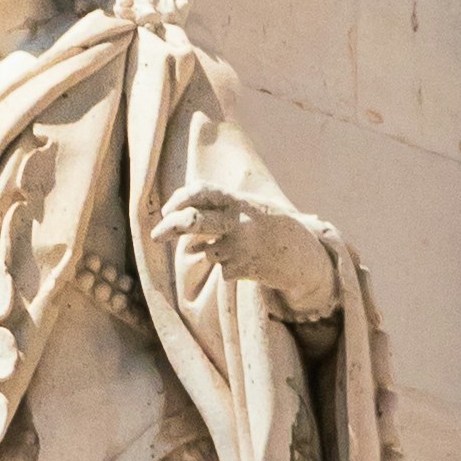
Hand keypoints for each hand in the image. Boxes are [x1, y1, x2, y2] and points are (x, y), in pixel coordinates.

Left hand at [156, 184, 335, 323]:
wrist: (305, 256)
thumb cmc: (275, 227)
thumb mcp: (253, 207)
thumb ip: (223, 207)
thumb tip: (182, 219)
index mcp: (241, 201)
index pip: (202, 191)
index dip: (180, 198)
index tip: (169, 209)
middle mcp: (239, 222)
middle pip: (192, 221)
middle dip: (169, 227)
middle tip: (155, 236)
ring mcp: (240, 247)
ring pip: (208, 251)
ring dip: (216, 252)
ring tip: (244, 248)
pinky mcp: (241, 269)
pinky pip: (222, 269)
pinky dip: (231, 267)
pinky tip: (250, 261)